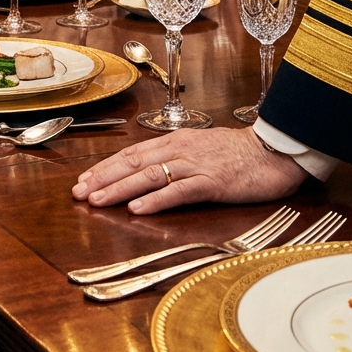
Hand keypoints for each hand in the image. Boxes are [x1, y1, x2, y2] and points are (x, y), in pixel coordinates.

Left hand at [72, 128, 306, 214]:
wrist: (273, 151)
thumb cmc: (238, 154)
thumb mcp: (200, 149)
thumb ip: (175, 158)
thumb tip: (148, 172)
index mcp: (175, 141)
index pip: (132, 154)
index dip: (105, 167)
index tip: (84, 181)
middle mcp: (180, 149)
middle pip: (133, 164)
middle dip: (103, 178)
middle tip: (78, 193)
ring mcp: (195, 165)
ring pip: (149, 176)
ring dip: (119, 189)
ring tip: (97, 201)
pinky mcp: (212, 182)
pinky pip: (179, 191)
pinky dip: (156, 200)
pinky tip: (137, 209)